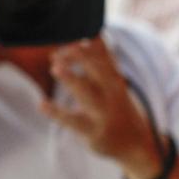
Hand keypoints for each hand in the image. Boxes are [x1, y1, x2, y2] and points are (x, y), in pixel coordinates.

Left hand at [39, 37, 163, 178]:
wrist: (136, 145)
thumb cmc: (118, 109)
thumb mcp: (115, 83)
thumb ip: (103, 59)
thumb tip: (92, 32)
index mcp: (115, 81)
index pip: (104, 58)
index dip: (88, 46)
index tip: (69, 38)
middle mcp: (112, 95)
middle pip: (99, 72)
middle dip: (81, 57)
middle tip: (59, 50)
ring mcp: (103, 114)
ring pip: (89, 95)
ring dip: (73, 80)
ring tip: (55, 67)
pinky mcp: (93, 132)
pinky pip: (75, 122)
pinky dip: (58, 113)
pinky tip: (42, 105)